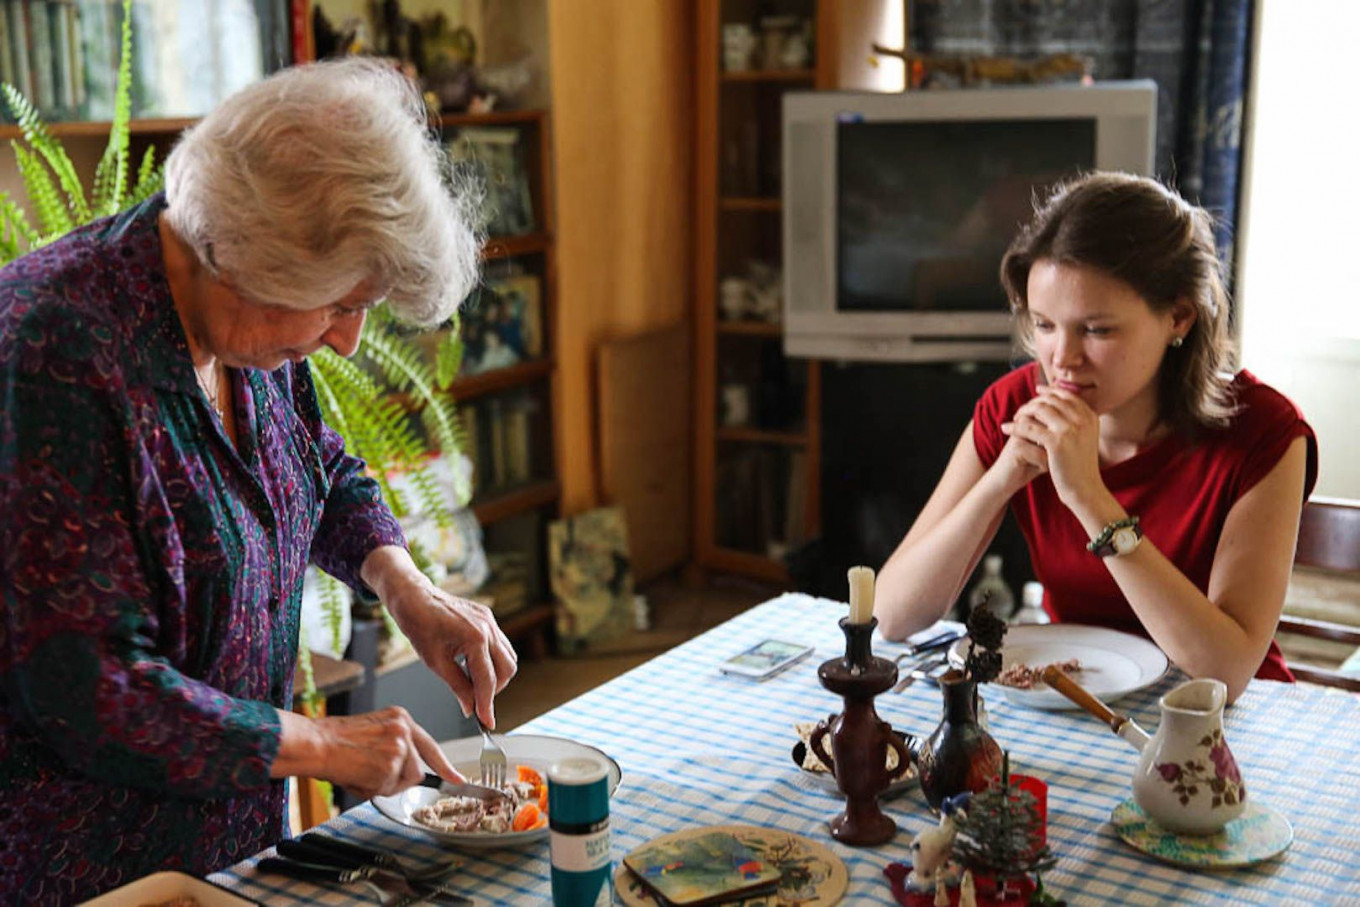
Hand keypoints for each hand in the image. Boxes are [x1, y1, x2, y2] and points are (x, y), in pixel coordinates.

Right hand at [313, 707, 463, 799]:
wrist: (316, 743)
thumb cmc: (336, 741)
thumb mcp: (373, 732)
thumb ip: (395, 746)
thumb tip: (407, 771)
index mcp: (400, 718)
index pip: (429, 745)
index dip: (445, 765)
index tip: (457, 779)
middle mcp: (404, 729)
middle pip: (417, 769)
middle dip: (398, 779)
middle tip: (370, 772)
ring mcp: (399, 747)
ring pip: (405, 781)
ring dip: (385, 784)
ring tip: (362, 771)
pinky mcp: (391, 765)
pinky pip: (388, 789)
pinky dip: (373, 789)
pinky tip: (358, 774)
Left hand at [385, 577, 518, 727]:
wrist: (414, 597)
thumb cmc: (419, 626)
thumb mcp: (435, 663)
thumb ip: (458, 687)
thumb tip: (470, 709)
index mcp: (475, 639)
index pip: (487, 681)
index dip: (487, 705)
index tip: (487, 723)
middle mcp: (488, 628)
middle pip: (507, 670)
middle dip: (494, 690)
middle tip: (475, 700)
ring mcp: (491, 621)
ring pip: (509, 658)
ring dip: (496, 675)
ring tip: (472, 682)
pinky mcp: (488, 618)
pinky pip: (501, 645)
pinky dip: (493, 660)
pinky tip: (473, 665)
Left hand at [1000, 385, 1103, 508]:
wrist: (1085, 489)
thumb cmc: (1081, 466)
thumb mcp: (1085, 438)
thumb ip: (1077, 421)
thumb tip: (1061, 404)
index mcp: (1090, 416)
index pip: (1066, 395)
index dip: (1050, 391)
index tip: (1037, 391)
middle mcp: (1082, 420)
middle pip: (1052, 399)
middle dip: (1034, 401)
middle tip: (1022, 410)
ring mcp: (1070, 430)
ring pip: (1039, 409)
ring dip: (1024, 411)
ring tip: (1014, 418)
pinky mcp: (1056, 442)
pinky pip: (1029, 427)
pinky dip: (1015, 427)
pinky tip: (1006, 429)